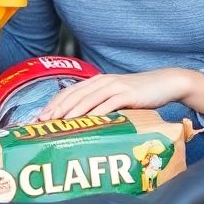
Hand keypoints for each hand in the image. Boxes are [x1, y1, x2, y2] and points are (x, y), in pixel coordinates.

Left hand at [36, 69, 203, 120]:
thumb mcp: (115, 96)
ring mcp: (115, 87)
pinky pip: (110, 103)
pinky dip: (98, 111)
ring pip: (89, 98)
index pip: (69, 91)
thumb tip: (81, 119)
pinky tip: (89, 120)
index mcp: (96, 82)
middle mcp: (102, 82)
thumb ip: (99, 103)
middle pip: (74, 94)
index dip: (53, 102)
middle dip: (57, 107)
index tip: (39, 116)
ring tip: (60, 121)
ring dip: (73, 110)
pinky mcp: (129, 94)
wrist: (164, 83)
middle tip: (43, 120)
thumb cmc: (138, 93)